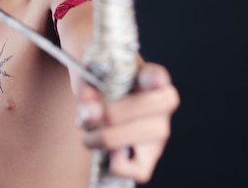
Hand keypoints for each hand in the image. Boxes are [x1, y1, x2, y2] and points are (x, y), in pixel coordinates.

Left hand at [76, 62, 179, 182]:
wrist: (97, 97)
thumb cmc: (98, 82)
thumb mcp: (87, 78)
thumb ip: (87, 89)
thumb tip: (91, 112)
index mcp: (147, 77)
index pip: (157, 76)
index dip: (154, 78)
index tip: (145, 77)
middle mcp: (160, 105)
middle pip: (146, 109)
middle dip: (112, 116)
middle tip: (89, 115)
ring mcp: (158, 131)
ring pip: (141, 141)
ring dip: (106, 138)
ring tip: (89, 134)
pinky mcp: (148, 155)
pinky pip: (140, 170)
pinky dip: (118, 164)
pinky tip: (106, 152)